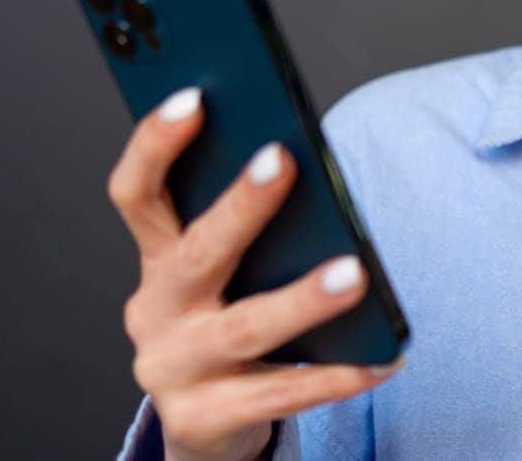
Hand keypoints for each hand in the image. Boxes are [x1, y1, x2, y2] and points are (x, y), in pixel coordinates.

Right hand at [106, 86, 403, 460]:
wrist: (208, 425)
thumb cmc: (229, 317)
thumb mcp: (225, 269)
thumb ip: (247, 223)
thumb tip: (305, 161)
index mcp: (157, 258)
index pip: (138, 193)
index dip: (156, 145)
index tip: (195, 97)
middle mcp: (156, 310)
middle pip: (196, 251)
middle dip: (240, 204)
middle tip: (283, 159)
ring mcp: (174, 369)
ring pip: (245, 328)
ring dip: (302, 299)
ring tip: (355, 274)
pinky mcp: (204, 421)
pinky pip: (279, 393)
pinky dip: (336, 376)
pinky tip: (383, 358)